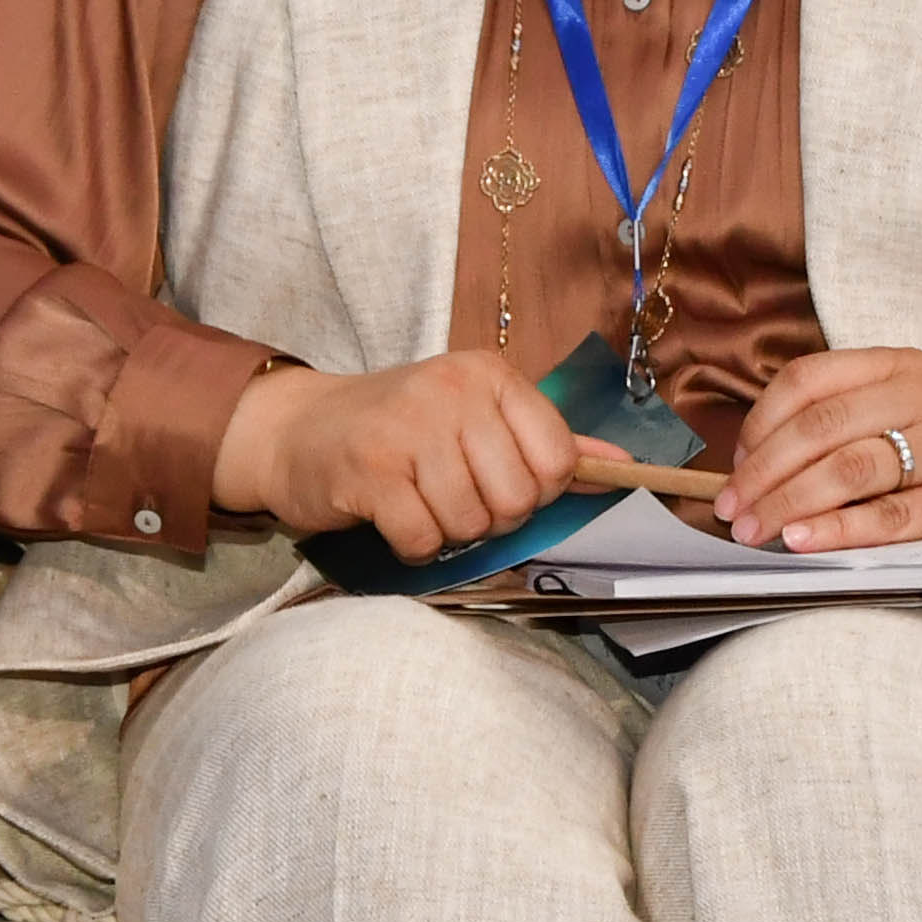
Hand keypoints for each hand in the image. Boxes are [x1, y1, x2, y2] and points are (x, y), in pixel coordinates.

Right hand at [216, 357, 580, 558]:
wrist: (296, 429)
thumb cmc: (397, 430)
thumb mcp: (476, 418)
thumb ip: (549, 443)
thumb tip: (624, 468)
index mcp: (490, 376)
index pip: (559, 458)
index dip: (536, 490)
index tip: (499, 481)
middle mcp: (454, 392)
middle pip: (518, 497)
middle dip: (490, 516)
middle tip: (450, 495)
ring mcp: (410, 429)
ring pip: (471, 523)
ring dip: (447, 531)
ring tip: (418, 502)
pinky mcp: (371, 471)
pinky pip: (424, 539)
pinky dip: (412, 546)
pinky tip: (393, 520)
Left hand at [717, 348, 921, 563]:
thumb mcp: (911, 406)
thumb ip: (847, 418)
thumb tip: (756, 461)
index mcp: (902, 367)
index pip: (811, 380)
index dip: (763, 422)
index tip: (737, 463)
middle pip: (822, 427)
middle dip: (764, 471)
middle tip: (731, 508)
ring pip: (850, 468)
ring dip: (790, 502)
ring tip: (754, 530)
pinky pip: (892, 515)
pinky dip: (841, 530)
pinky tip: (804, 542)